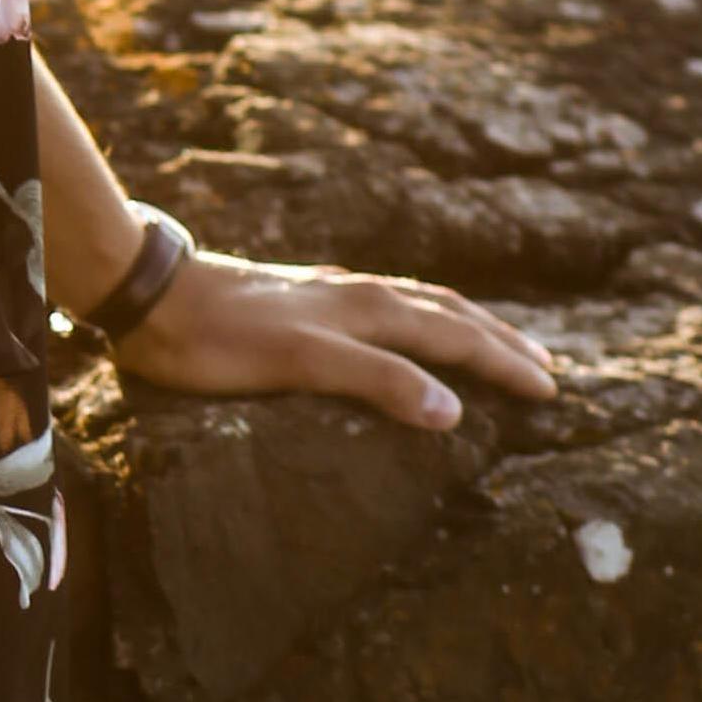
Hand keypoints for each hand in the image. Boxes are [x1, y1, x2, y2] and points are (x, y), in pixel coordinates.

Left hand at [110, 243, 556, 432]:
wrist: (149, 293)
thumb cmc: (218, 338)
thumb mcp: (300, 362)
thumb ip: (377, 381)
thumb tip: (454, 410)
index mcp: (367, 310)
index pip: (456, 336)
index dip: (504, 363)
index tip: (553, 390)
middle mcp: (357, 294)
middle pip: (447, 314)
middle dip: (500, 341)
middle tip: (548, 370)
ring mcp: (329, 291)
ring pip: (416, 302)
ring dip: (465, 323)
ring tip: (496, 341)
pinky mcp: (301, 296)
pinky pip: (383, 304)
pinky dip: (417, 315)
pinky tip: (405, 323)